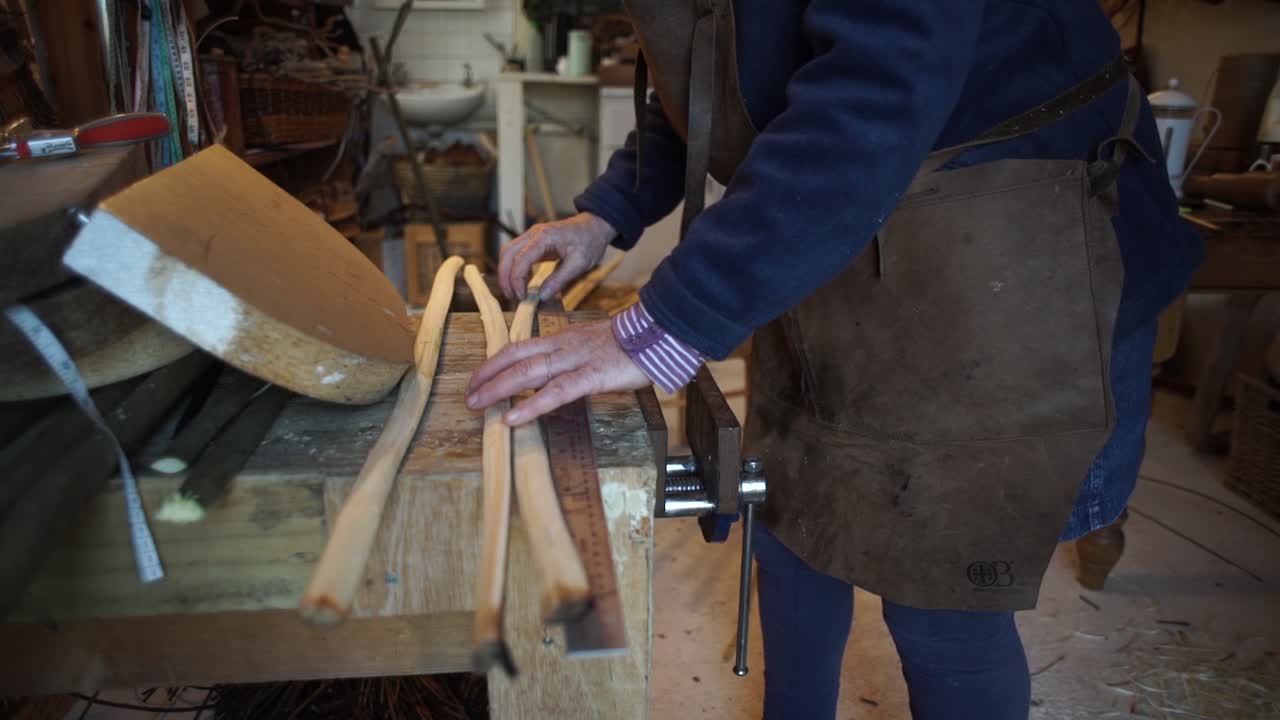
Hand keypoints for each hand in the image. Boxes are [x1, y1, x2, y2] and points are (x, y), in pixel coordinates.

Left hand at [466, 319, 649, 425]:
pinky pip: (556, 392)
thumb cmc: (630, 344)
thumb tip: (556, 374)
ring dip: (498, 389)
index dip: (494, 363)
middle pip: (514, 358)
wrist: (660, 333)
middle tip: (468, 396)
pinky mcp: (592, 376)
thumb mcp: (593, 345)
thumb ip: (572, 356)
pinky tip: (513, 418)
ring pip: (528, 372)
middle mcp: (562, 346)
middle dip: (487, 377)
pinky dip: (531, 406)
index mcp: (562, 338)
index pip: (518, 348)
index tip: (477, 378)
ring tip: (478, 406)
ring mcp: (576, 359)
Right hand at [498, 212, 615, 299]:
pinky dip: (514, 268)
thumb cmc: (590, 241)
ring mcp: (532, 236)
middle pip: (507, 254)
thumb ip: (560, 279)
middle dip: (505, 277)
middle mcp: (534, 234)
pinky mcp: (534, 242)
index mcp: (545, 237)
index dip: (517, 280)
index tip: (521, 297)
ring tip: (514, 292)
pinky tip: (522, 283)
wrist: (595, 226)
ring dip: (507, 272)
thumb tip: (542, 296)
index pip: (521, 259)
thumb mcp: (579, 263)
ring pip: (508, 253)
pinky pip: (517, 254)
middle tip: (512, 297)